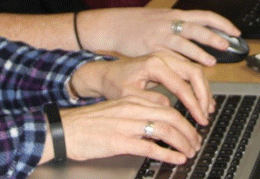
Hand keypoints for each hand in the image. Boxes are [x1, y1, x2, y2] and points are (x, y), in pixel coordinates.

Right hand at [45, 95, 201, 164]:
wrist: (64, 130)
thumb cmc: (87, 124)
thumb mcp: (115, 111)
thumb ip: (135, 113)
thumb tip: (157, 122)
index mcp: (131, 100)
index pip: (166, 106)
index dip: (183, 119)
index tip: (191, 129)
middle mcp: (131, 109)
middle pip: (171, 116)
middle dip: (188, 131)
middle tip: (196, 142)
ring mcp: (126, 125)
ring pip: (164, 129)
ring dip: (182, 142)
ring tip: (190, 151)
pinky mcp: (119, 141)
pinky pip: (150, 146)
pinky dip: (167, 153)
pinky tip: (176, 159)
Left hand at [69, 51, 212, 127]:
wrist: (105, 73)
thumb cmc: (114, 84)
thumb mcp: (128, 96)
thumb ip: (149, 101)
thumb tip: (169, 107)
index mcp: (154, 64)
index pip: (182, 85)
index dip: (193, 104)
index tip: (200, 119)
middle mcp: (163, 56)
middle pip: (194, 72)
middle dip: (204, 95)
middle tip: (206, 114)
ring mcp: (166, 57)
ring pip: (194, 70)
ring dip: (203, 90)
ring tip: (207, 110)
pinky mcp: (168, 62)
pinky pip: (189, 71)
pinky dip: (197, 85)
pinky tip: (202, 100)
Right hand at [85, 8, 242, 65]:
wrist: (112, 25)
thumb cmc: (136, 25)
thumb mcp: (160, 21)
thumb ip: (178, 29)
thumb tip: (196, 38)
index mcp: (175, 15)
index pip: (204, 16)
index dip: (222, 23)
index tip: (236, 31)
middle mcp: (170, 22)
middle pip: (198, 26)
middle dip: (216, 35)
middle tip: (230, 43)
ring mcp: (160, 34)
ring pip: (185, 40)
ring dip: (201, 49)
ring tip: (214, 59)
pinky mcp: (150, 46)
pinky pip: (170, 53)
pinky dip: (183, 60)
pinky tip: (192, 67)